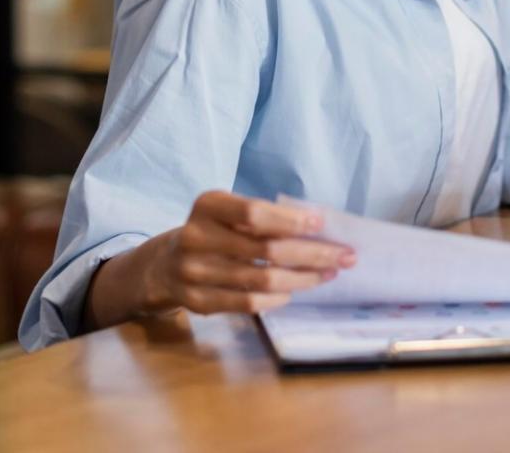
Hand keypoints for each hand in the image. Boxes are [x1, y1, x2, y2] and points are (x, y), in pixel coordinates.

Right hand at [144, 191, 355, 314]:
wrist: (164, 264)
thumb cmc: (213, 231)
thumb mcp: (228, 211)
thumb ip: (263, 216)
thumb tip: (318, 228)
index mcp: (207, 206)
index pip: (254, 214)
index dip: (290, 220)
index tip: (322, 224)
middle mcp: (196, 238)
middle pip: (266, 250)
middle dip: (313, 253)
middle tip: (345, 255)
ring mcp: (194, 273)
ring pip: (262, 279)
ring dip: (303, 278)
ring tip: (328, 273)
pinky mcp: (197, 302)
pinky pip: (247, 303)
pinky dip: (277, 297)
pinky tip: (295, 291)